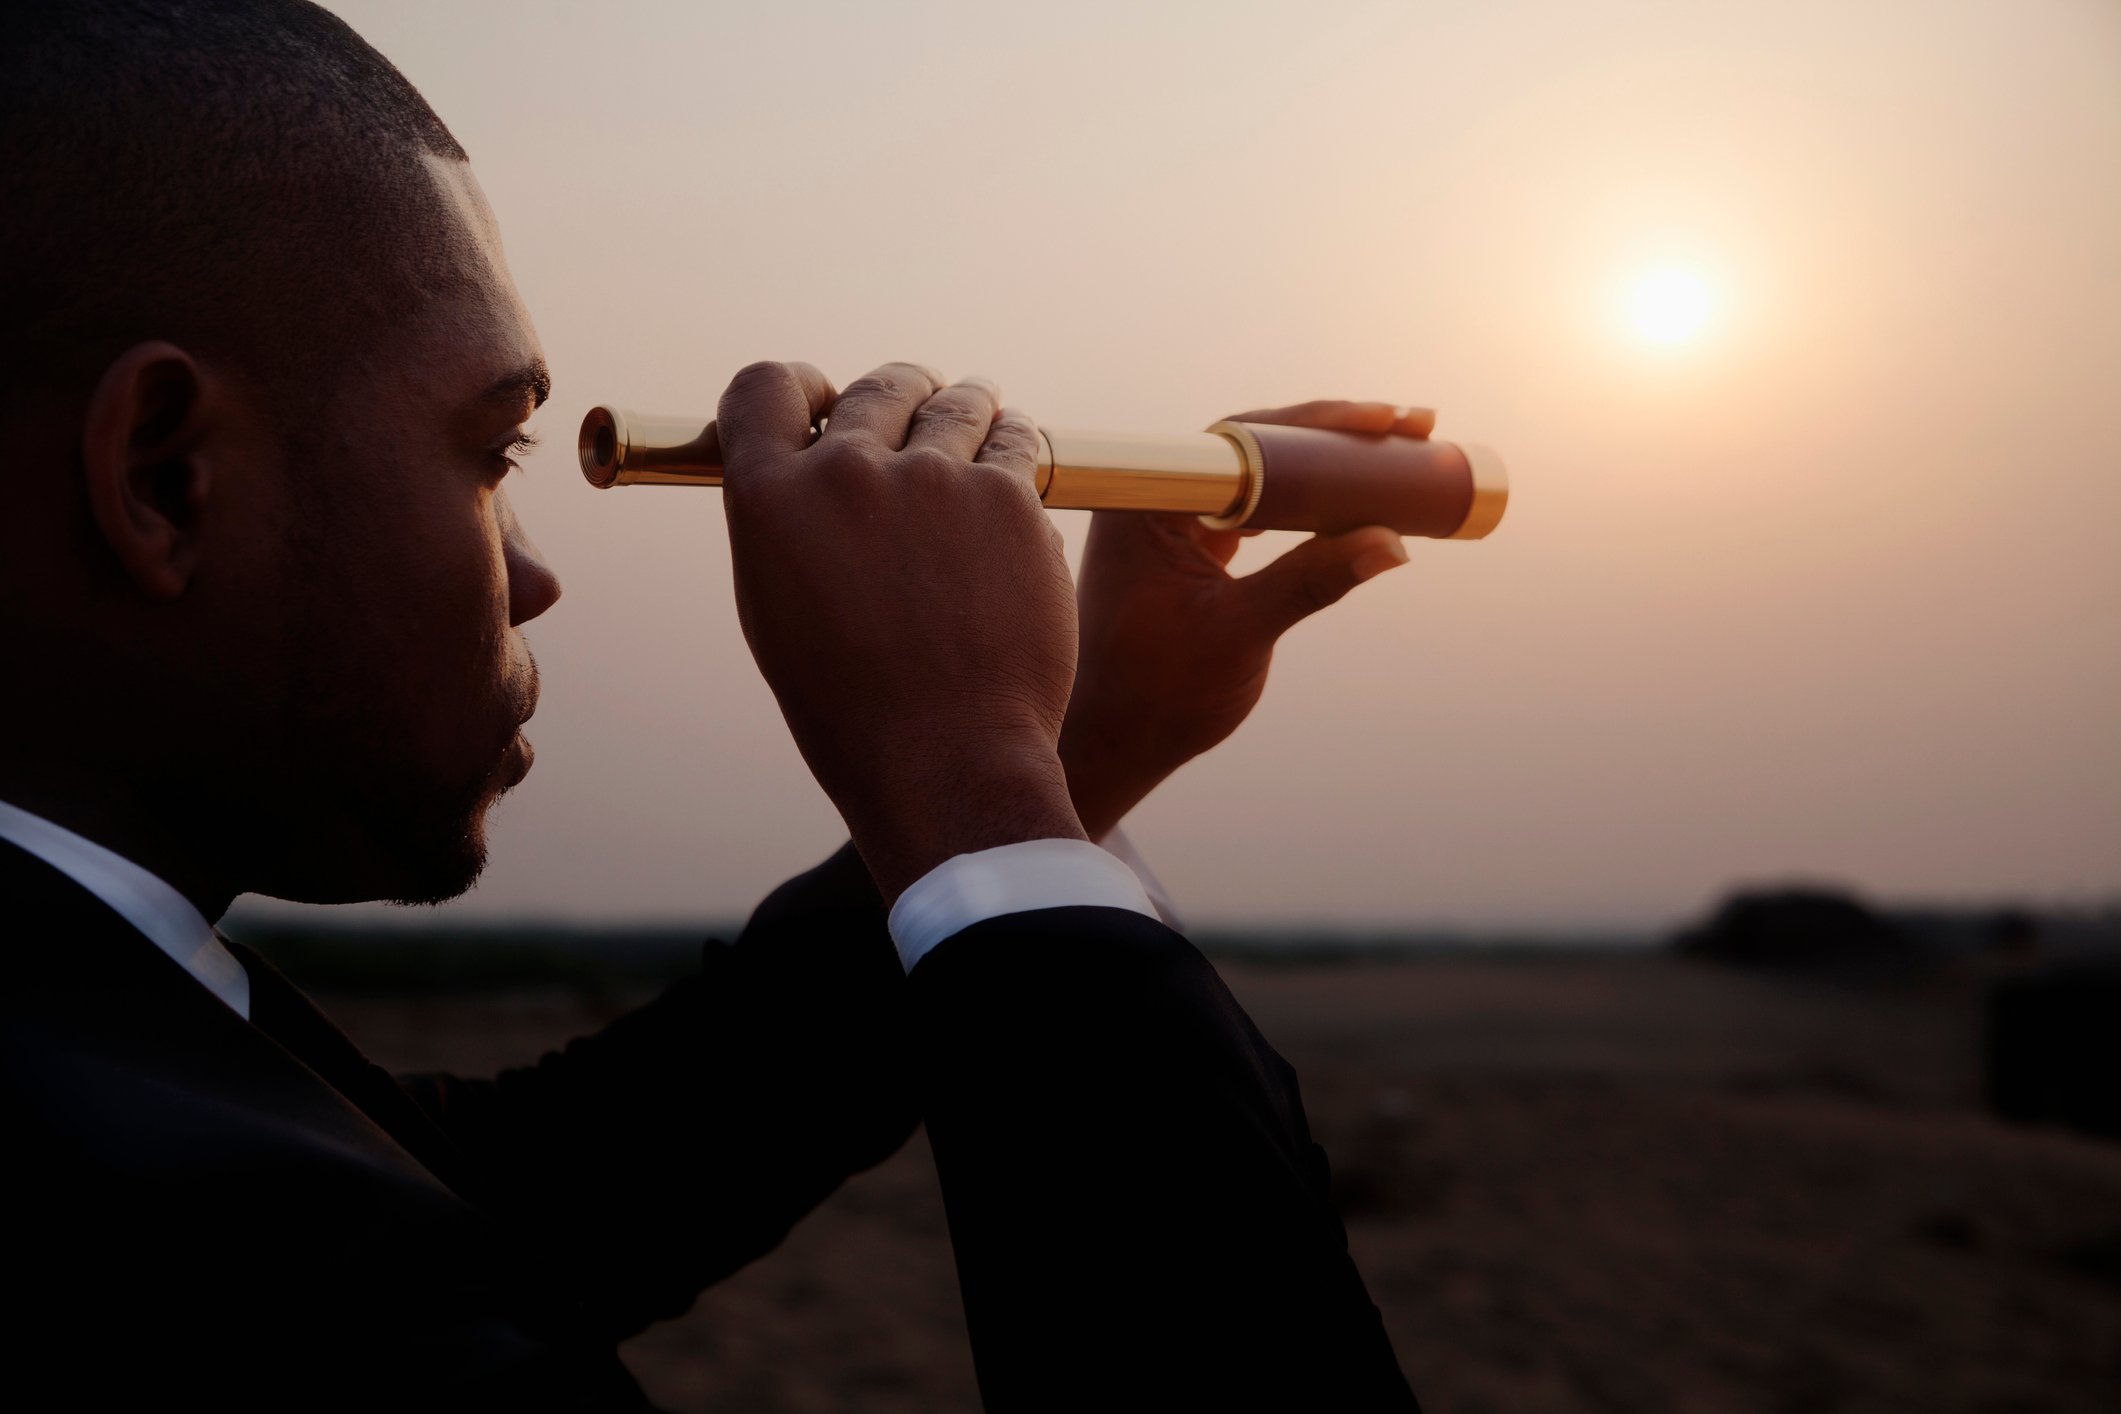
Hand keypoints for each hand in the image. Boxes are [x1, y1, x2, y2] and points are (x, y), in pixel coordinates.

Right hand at [716, 361, 1084, 902]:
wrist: (944, 759)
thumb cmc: (853, 706)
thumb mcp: (779, 609)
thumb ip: (788, 522)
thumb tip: (813, 462)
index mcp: (769, 499)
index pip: (766, 386)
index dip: (799, 389)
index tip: (824, 403)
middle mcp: (846, 472)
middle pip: (877, 389)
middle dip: (899, 400)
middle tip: (918, 419)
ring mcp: (932, 478)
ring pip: (956, 403)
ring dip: (965, 413)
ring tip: (977, 432)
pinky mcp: (1008, 497)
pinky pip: (1016, 441)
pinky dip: (1013, 448)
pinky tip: (1013, 470)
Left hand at [1058, 400, 1428, 839]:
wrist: (1119, 744)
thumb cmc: (1159, 694)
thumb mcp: (1241, 633)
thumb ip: (1310, 582)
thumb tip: (1392, 544)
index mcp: (1146, 502)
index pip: (1243, 438)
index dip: (1317, 423)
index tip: (1380, 420)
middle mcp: (1153, 498)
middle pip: (1257, 445)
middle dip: (1334, 436)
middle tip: (1410, 425)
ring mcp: (1172, 522)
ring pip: (1260, 472)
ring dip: (1324, 467)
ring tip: (1396, 452)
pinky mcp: (1189, 548)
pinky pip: (1255, 506)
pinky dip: (1304, 502)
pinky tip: (1351, 499)